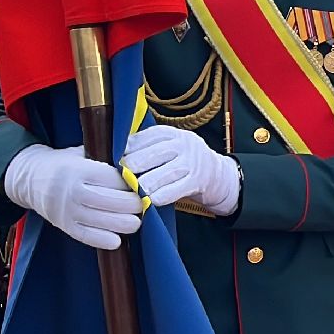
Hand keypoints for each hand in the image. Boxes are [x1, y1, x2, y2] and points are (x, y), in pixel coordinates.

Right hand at [2, 145, 140, 249]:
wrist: (31, 178)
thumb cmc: (67, 164)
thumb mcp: (85, 153)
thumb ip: (109, 157)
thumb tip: (140, 158)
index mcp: (81, 170)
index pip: (116, 179)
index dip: (133, 184)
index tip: (144, 185)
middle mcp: (73, 191)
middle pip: (113, 201)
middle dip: (134, 204)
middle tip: (144, 204)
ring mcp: (67, 210)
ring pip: (103, 221)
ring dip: (125, 224)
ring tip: (136, 221)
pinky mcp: (63, 225)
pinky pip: (86, 236)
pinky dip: (104, 240)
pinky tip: (117, 240)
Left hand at [121, 125, 239, 214]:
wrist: (219, 175)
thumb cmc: (184, 162)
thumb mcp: (170, 147)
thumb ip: (148, 148)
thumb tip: (115, 156)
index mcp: (172, 133)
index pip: (143, 138)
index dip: (126, 150)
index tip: (116, 161)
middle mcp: (183, 144)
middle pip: (149, 155)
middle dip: (131, 168)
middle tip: (120, 178)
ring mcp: (192, 162)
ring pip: (160, 174)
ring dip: (142, 185)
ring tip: (132, 191)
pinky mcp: (197, 181)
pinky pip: (173, 190)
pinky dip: (159, 197)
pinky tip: (150, 200)